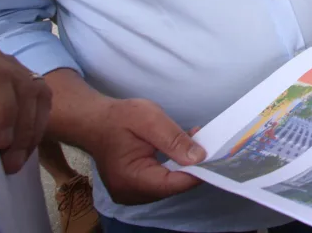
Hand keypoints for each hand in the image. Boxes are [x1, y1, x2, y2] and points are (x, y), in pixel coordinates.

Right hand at [81, 97, 205, 204]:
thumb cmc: (119, 118)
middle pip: (171, 187)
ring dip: (184, 166)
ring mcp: (131, 193)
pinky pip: (161, 182)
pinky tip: (183, 152)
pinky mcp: (135, 188)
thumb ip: (174, 139)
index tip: (216, 157)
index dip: (196, 173)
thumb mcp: (149, 119)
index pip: (172, 184)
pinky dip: (174, 168)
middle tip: (207, 143)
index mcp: (130, 179)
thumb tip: (199, 157)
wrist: (94, 121)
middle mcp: (130, 193)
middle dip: (192, 167)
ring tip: (196, 142)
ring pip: (168, 185)